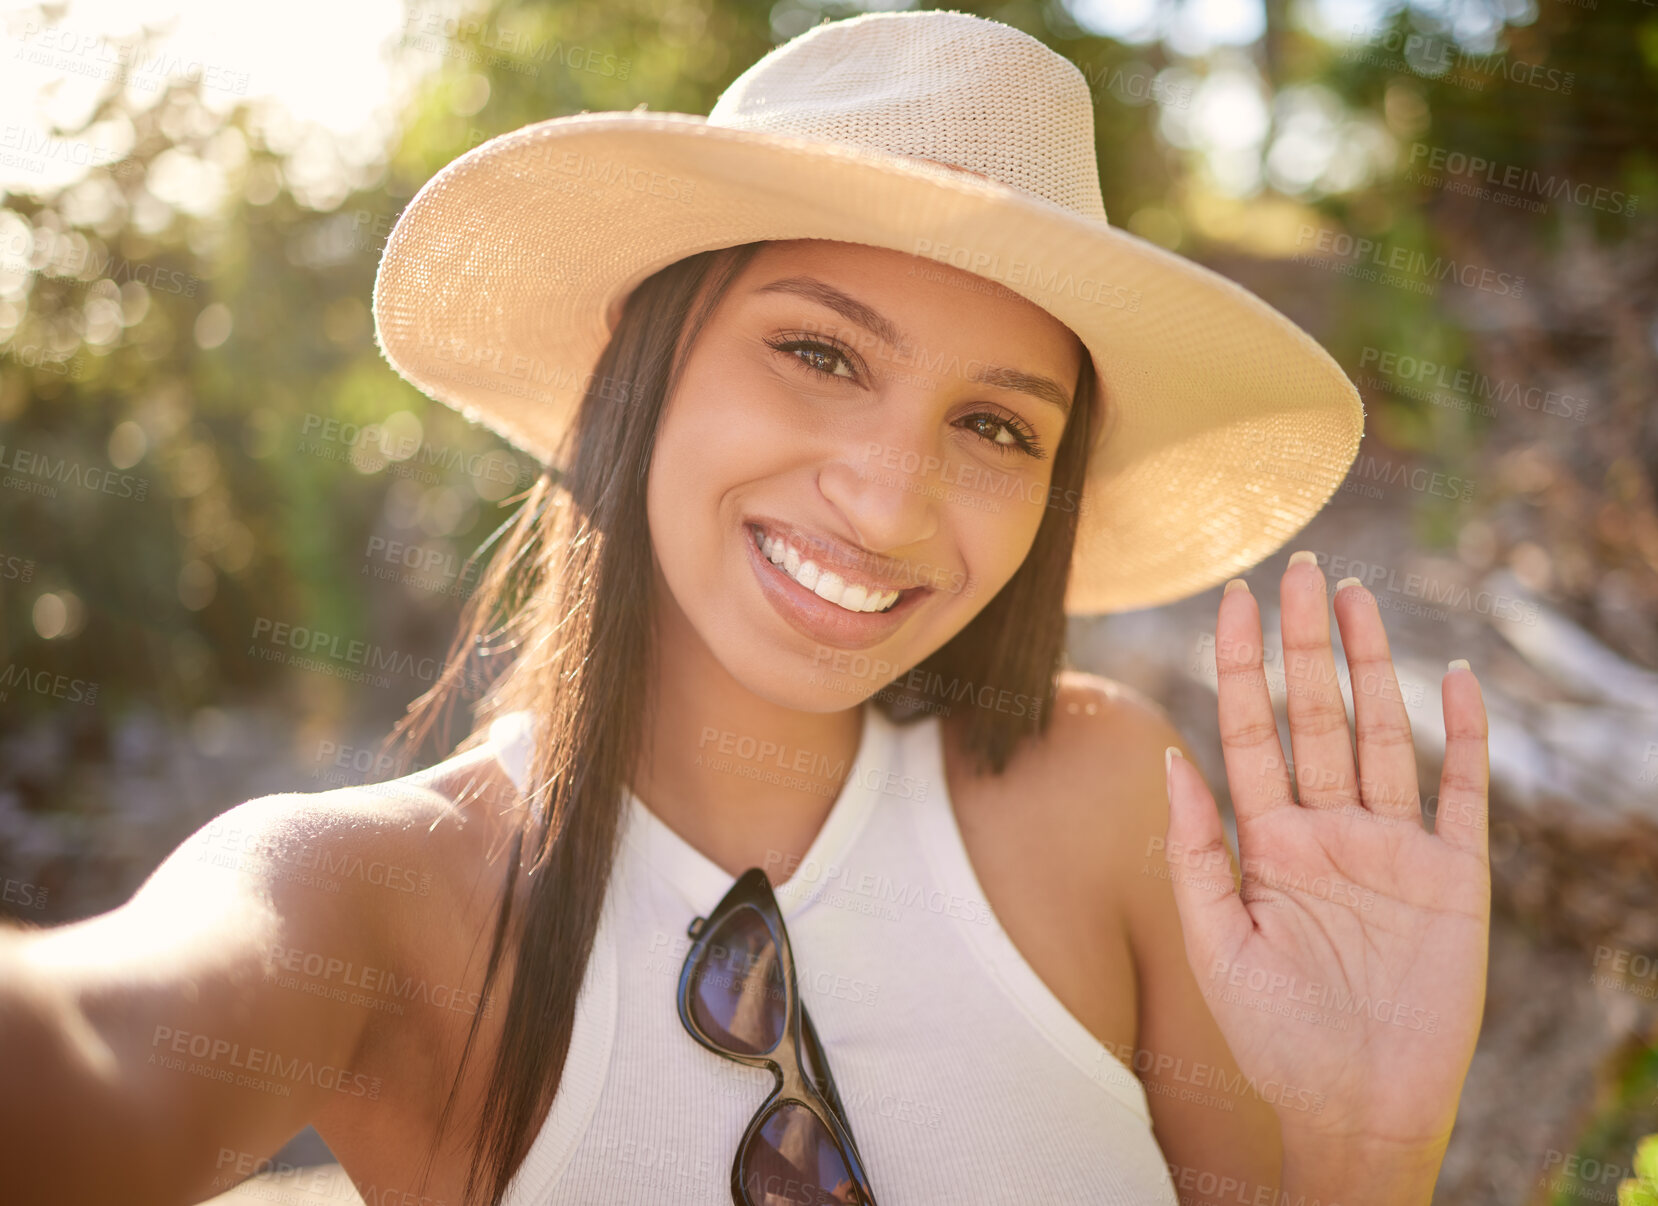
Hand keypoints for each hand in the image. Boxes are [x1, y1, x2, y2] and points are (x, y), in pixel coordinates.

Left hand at [1161, 552, 1490, 1187]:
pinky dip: (1462, 738)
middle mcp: (1329, 830)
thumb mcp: (1213, 941)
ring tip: (1357, 596)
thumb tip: (1172, 761)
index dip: (1240, 665)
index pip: (1251, 731)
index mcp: (1268, 840)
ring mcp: (1393, 848)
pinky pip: (1461, 794)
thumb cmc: (1271, 1033)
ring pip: (1384, 735)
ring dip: (1373, 666)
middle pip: (1317, 716)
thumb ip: (1194, 851)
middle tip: (1300, 567)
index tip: (1230, 599)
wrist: (1352, 1106)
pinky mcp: (1453, 878)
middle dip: (1305, 643)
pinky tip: (1454, 678)